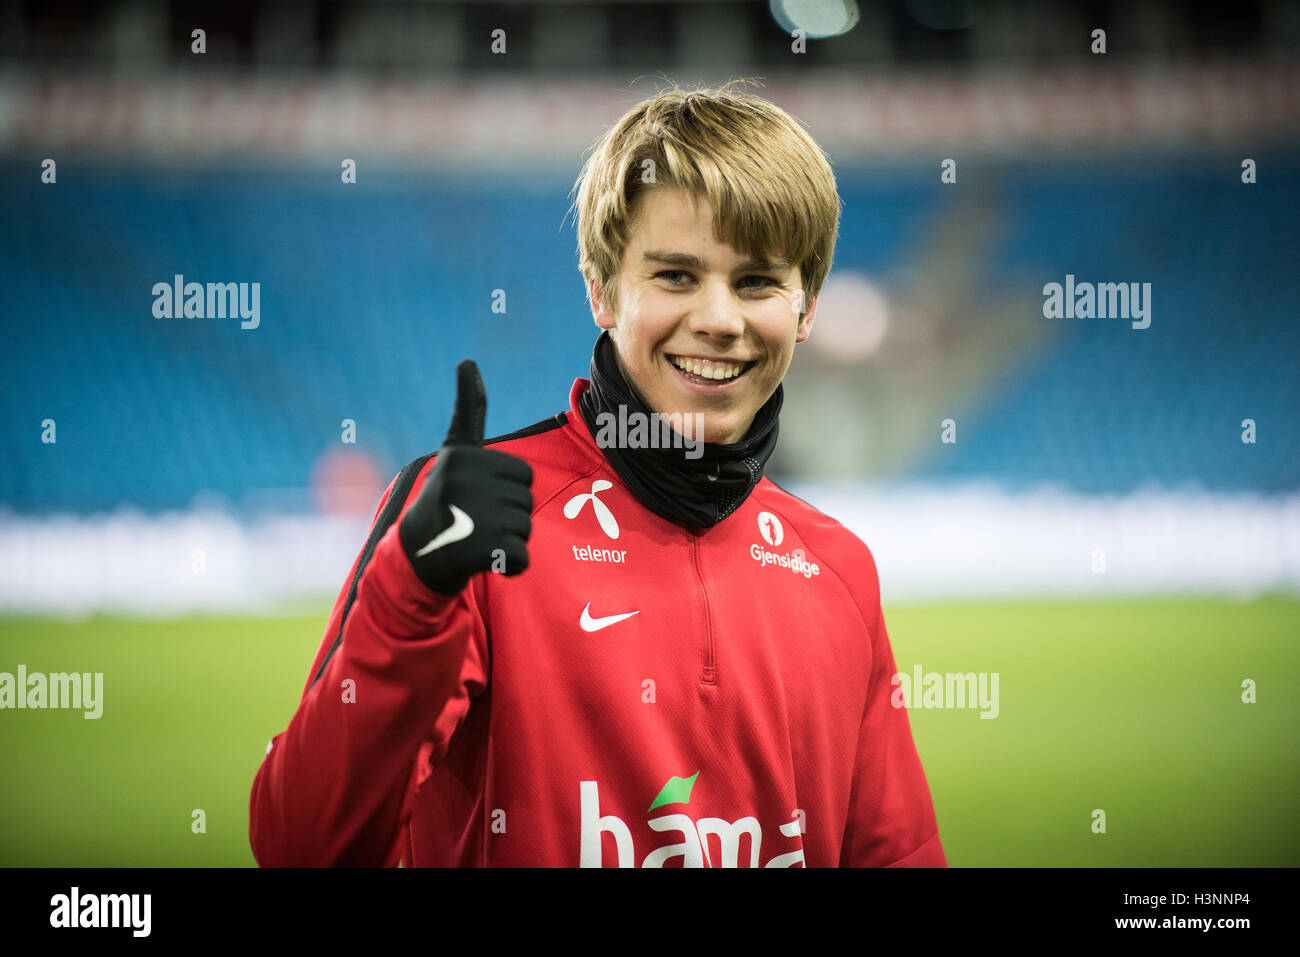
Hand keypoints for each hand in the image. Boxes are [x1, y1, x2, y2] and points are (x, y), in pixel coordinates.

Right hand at [398, 360, 533, 595]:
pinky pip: (522, 558)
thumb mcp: (455, 451)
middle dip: (508, 515)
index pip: (523, 474)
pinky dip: (509, 565)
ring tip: (475, 538)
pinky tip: (482, 560)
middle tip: (474, 520)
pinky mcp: (480, 550)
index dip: (506, 488)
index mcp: (463, 457)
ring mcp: (471, 517)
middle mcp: (463, 483)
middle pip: (526, 501)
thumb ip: (468, 411)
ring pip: (526, 529)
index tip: (475, 493)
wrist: (417, 554)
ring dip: (507, 539)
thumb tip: (467, 361)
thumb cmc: (445, 497)